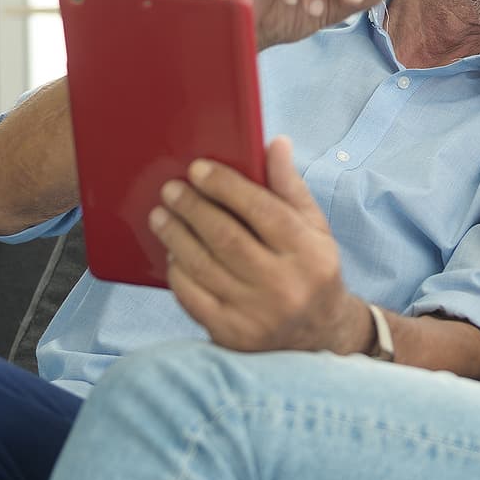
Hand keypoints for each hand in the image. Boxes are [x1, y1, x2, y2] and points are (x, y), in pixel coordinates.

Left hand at [148, 135, 371, 354]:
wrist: (317, 335)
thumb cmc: (311, 270)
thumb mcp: (314, 228)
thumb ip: (290, 187)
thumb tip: (275, 144)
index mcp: (308, 253)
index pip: (262, 210)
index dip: (226, 186)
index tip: (198, 169)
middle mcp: (284, 285)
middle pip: (226, 237)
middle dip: (192, 207)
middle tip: (172, 189)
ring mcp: (256, 314)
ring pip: (203, 265)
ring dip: (176, 235)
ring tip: (161, 215)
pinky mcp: (231, 334)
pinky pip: (191, 296)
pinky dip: (178, 270)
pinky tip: (174, 252)